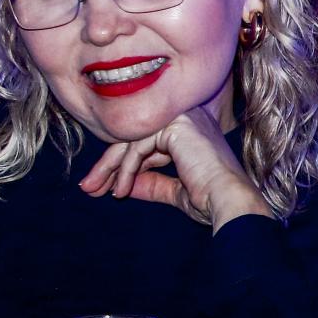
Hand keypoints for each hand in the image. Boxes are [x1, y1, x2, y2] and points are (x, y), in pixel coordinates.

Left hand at [77, 107, 272, 230]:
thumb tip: (126, 186)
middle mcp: (188, 117)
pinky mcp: (176, 124)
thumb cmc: (211, 199)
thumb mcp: (175, 191)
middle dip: (109, 164)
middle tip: (88, 186)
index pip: (148, 140)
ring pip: (133, 139)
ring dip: (111, 167)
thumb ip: (151, 183)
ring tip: (96, 190)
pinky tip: (122, 190)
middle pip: (136, 137)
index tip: (105, 186)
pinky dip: (126, 169)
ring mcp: (183, 117)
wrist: (228, 201)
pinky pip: (139, 146)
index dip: (125, 164)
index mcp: (192, 130)